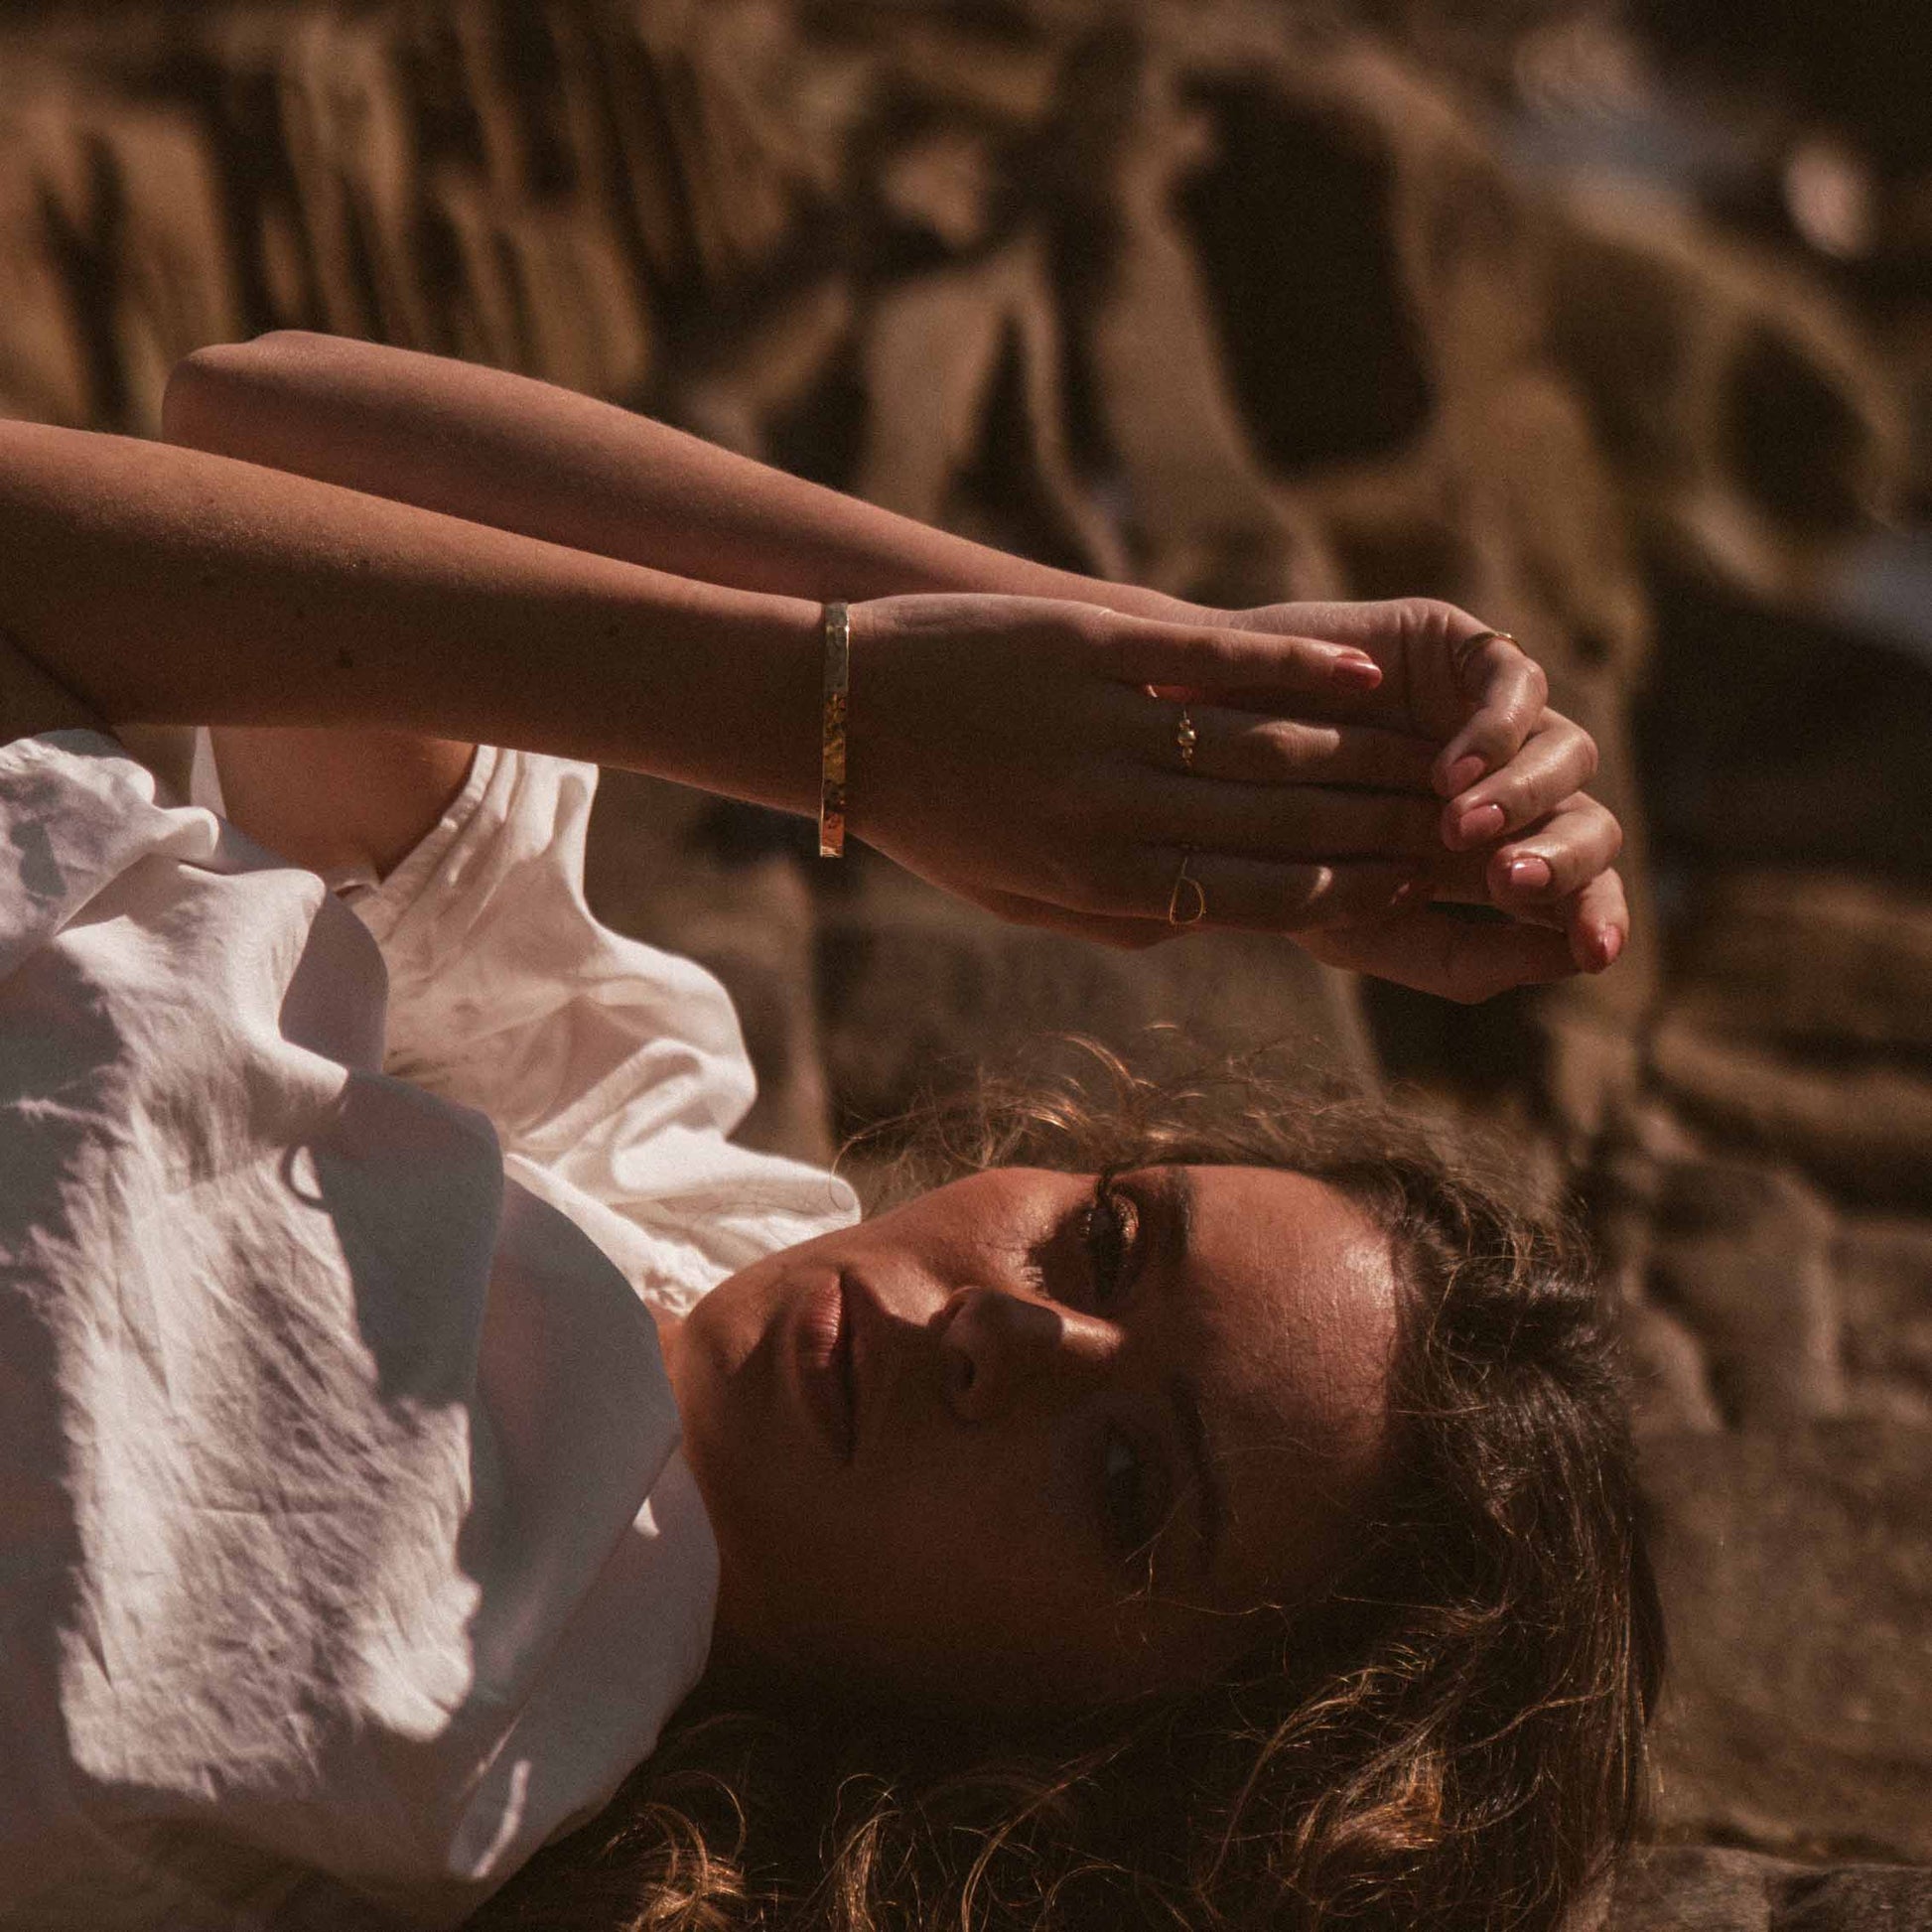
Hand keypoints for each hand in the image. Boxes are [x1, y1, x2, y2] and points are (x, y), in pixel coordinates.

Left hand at [844, 593, 1622, 998]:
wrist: (833, 712)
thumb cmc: (932, 818)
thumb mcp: (1022, 897)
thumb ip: (1124, 913)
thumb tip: (1220, 920)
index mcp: (1102, 885)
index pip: (1267, 899)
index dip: (1361, 890)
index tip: (1426, 884)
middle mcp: (1114, 815)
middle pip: (1289, 825)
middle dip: (1391, 825)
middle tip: (1469, 818)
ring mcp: (1105, 725)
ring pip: (1271, 748)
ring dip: (1369, 755)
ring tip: (1440, 755)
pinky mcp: (1091, 646)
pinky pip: (1218, 664)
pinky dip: (1299, 672)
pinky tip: (1363, 679)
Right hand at [1207, 598, 1625, 995]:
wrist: (1191, 760)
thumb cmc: (1270, 853)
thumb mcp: (1360, 927)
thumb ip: (1456, 958)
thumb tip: (1568, 959)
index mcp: (1491, 863)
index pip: (1578, 892)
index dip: (1597, 917)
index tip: (1590, 952)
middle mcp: (1507, 790)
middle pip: (1590, 825)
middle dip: (1567, 861)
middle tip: (1508, 883)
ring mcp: (1490, 717)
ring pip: (1571, 754)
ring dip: (1523, 796)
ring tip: (1452, 825)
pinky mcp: (1463, 650)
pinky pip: (1520, 683)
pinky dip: (1496, 732)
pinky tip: (1448, 770)